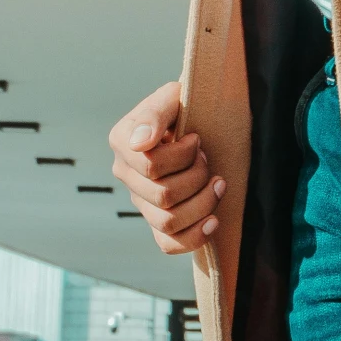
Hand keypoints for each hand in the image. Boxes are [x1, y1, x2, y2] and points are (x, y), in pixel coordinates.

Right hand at [108, 82, 225, 254]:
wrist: (194, 119)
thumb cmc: (182, 105)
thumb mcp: (171, 97)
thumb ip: (155, 114)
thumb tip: (140, 143)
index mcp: (122, 141)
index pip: (151, 165)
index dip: (182, 156)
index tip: (196, 139)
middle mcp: (125, 174)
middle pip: (164, 195)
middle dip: (196, 176)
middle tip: (206, 158)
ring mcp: (140, 200)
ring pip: (169, 222)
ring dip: (203, 203)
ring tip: (217, 183)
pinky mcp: (156, 220)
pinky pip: (168, 244)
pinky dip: (193, 237)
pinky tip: (213, 221)